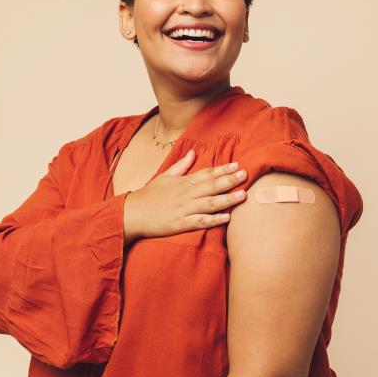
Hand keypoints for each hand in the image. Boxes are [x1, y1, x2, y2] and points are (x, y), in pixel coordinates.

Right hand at [121, 150, 246, 242]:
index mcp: (182, 183)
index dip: (222, 169)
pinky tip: (226, 218)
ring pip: (209, 203)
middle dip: (229, 180)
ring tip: (242, 195)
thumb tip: (193, 153)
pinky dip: (213, 220)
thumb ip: (180, 166)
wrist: (131, 213)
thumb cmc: (148, 195)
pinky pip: (200, 221)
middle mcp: (185, 195)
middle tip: (246, 174)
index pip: (206, 174)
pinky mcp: (180, 224)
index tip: (237, 164)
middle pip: (211, 186)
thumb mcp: (163, 177)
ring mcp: (183, 209)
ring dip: (227, 199)